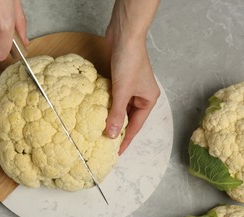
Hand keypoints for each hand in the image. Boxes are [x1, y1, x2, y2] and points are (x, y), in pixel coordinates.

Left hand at [105, 0, 159, 154]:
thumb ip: (117, 113)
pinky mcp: (119, 80)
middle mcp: (140, 95)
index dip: (126, 140)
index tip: (116, 153)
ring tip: (98, 131)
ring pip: (119, 108)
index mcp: (148, 99)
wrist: (124, 35)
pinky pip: (113, 98)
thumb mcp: (123, 91)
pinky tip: (96, 113)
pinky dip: (105, 105)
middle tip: (104, 144)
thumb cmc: (129, 61)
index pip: (136, 126)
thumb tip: (112, 134)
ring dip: (110, 117)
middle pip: (128, 118)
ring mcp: (129, 87)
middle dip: (117, 129)